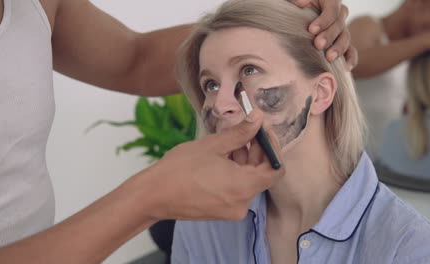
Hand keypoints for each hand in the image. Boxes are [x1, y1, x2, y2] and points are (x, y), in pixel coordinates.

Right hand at [146, 109, 283, 220]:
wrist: (153, 195)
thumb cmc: (179, 169)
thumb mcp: (213, 145)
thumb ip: (240, 133)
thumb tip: (258, 119)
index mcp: (243, 186)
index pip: (275, 169)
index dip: (273, 148)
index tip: (263, 131)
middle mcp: (242, 203)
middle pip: (261, 175)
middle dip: (256, 152)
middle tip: (243, 132)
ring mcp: (232, 210)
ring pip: (248, 181)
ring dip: (243, 162)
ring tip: (227, 144)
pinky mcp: (222, 211)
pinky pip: (237, 190)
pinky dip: (234, 174)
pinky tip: (220, 160)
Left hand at [289, 0, 357, 70]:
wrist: (298, 16)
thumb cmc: (297, 5)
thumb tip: (302, 3)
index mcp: (331, 1)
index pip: (332, 10)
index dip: (324, 20)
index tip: (312, 30)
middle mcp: (339, 14)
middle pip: (339, 25)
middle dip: (329, 36)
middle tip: (318, 45)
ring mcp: (341, 29)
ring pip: (345, 38)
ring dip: (338, 49)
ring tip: (329, 58)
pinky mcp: (341, 42)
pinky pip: (350, 50)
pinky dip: (350, 58)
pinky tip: (347, 67)